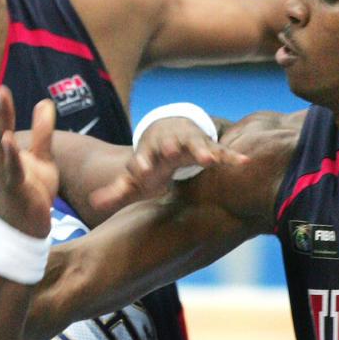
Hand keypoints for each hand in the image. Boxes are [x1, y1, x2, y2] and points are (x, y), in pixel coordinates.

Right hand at [0, 65, 57, 237]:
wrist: (27, 230)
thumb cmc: (30, 192)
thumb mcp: (41, 158)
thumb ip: (42, 132)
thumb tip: (45, 102)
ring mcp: (2, 172)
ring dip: (0, 117)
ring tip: (0, 92)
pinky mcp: (16, 188)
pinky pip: (12, 169)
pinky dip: (11, 154)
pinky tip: (9, 138)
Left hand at [90, 115, 246, 211]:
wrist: (169, 133)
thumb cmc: (151, 162)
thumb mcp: (133, 177)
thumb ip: (116, 191)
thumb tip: (94, 205)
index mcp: (148, 152)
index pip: (142, 157)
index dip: (142, 163)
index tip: (141, 170)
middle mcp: (169, 144)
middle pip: (169, 145)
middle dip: (171, 148)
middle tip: (172, 152)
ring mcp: (189, 144)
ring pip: (196, 145)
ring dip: (202, 150)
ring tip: (209, 159)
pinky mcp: (208, 146)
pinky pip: (222, 152)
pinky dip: (232, 156)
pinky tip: (245, 162)